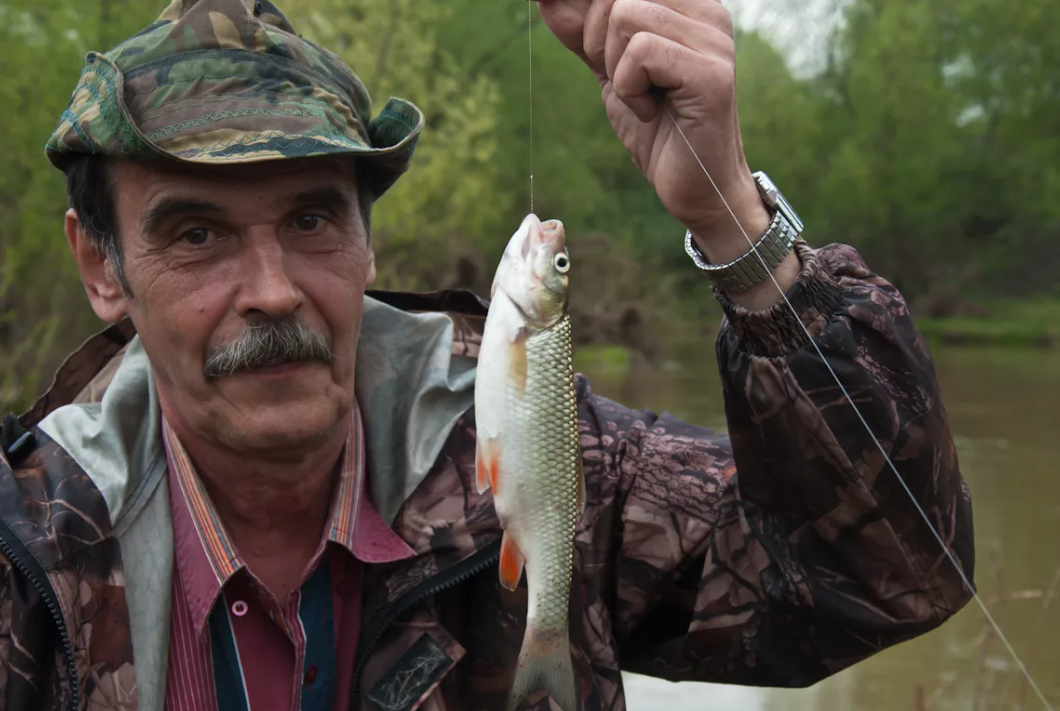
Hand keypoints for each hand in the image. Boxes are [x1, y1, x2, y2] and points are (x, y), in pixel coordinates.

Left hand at [534, 0, 772, 265]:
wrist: (693, 186)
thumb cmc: (656, 127)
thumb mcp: (608, 69)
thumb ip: (581, 29)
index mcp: (686, 3)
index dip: (584, 9)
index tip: (584, 48)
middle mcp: (706, 11)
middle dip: (595, 39)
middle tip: (623, 82)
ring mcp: (712, 39)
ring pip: (624, 15)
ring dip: (615, 68)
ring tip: (642, 98)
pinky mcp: (709, 73)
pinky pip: (640, 53)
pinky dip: (629, 88)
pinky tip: (651, 111)